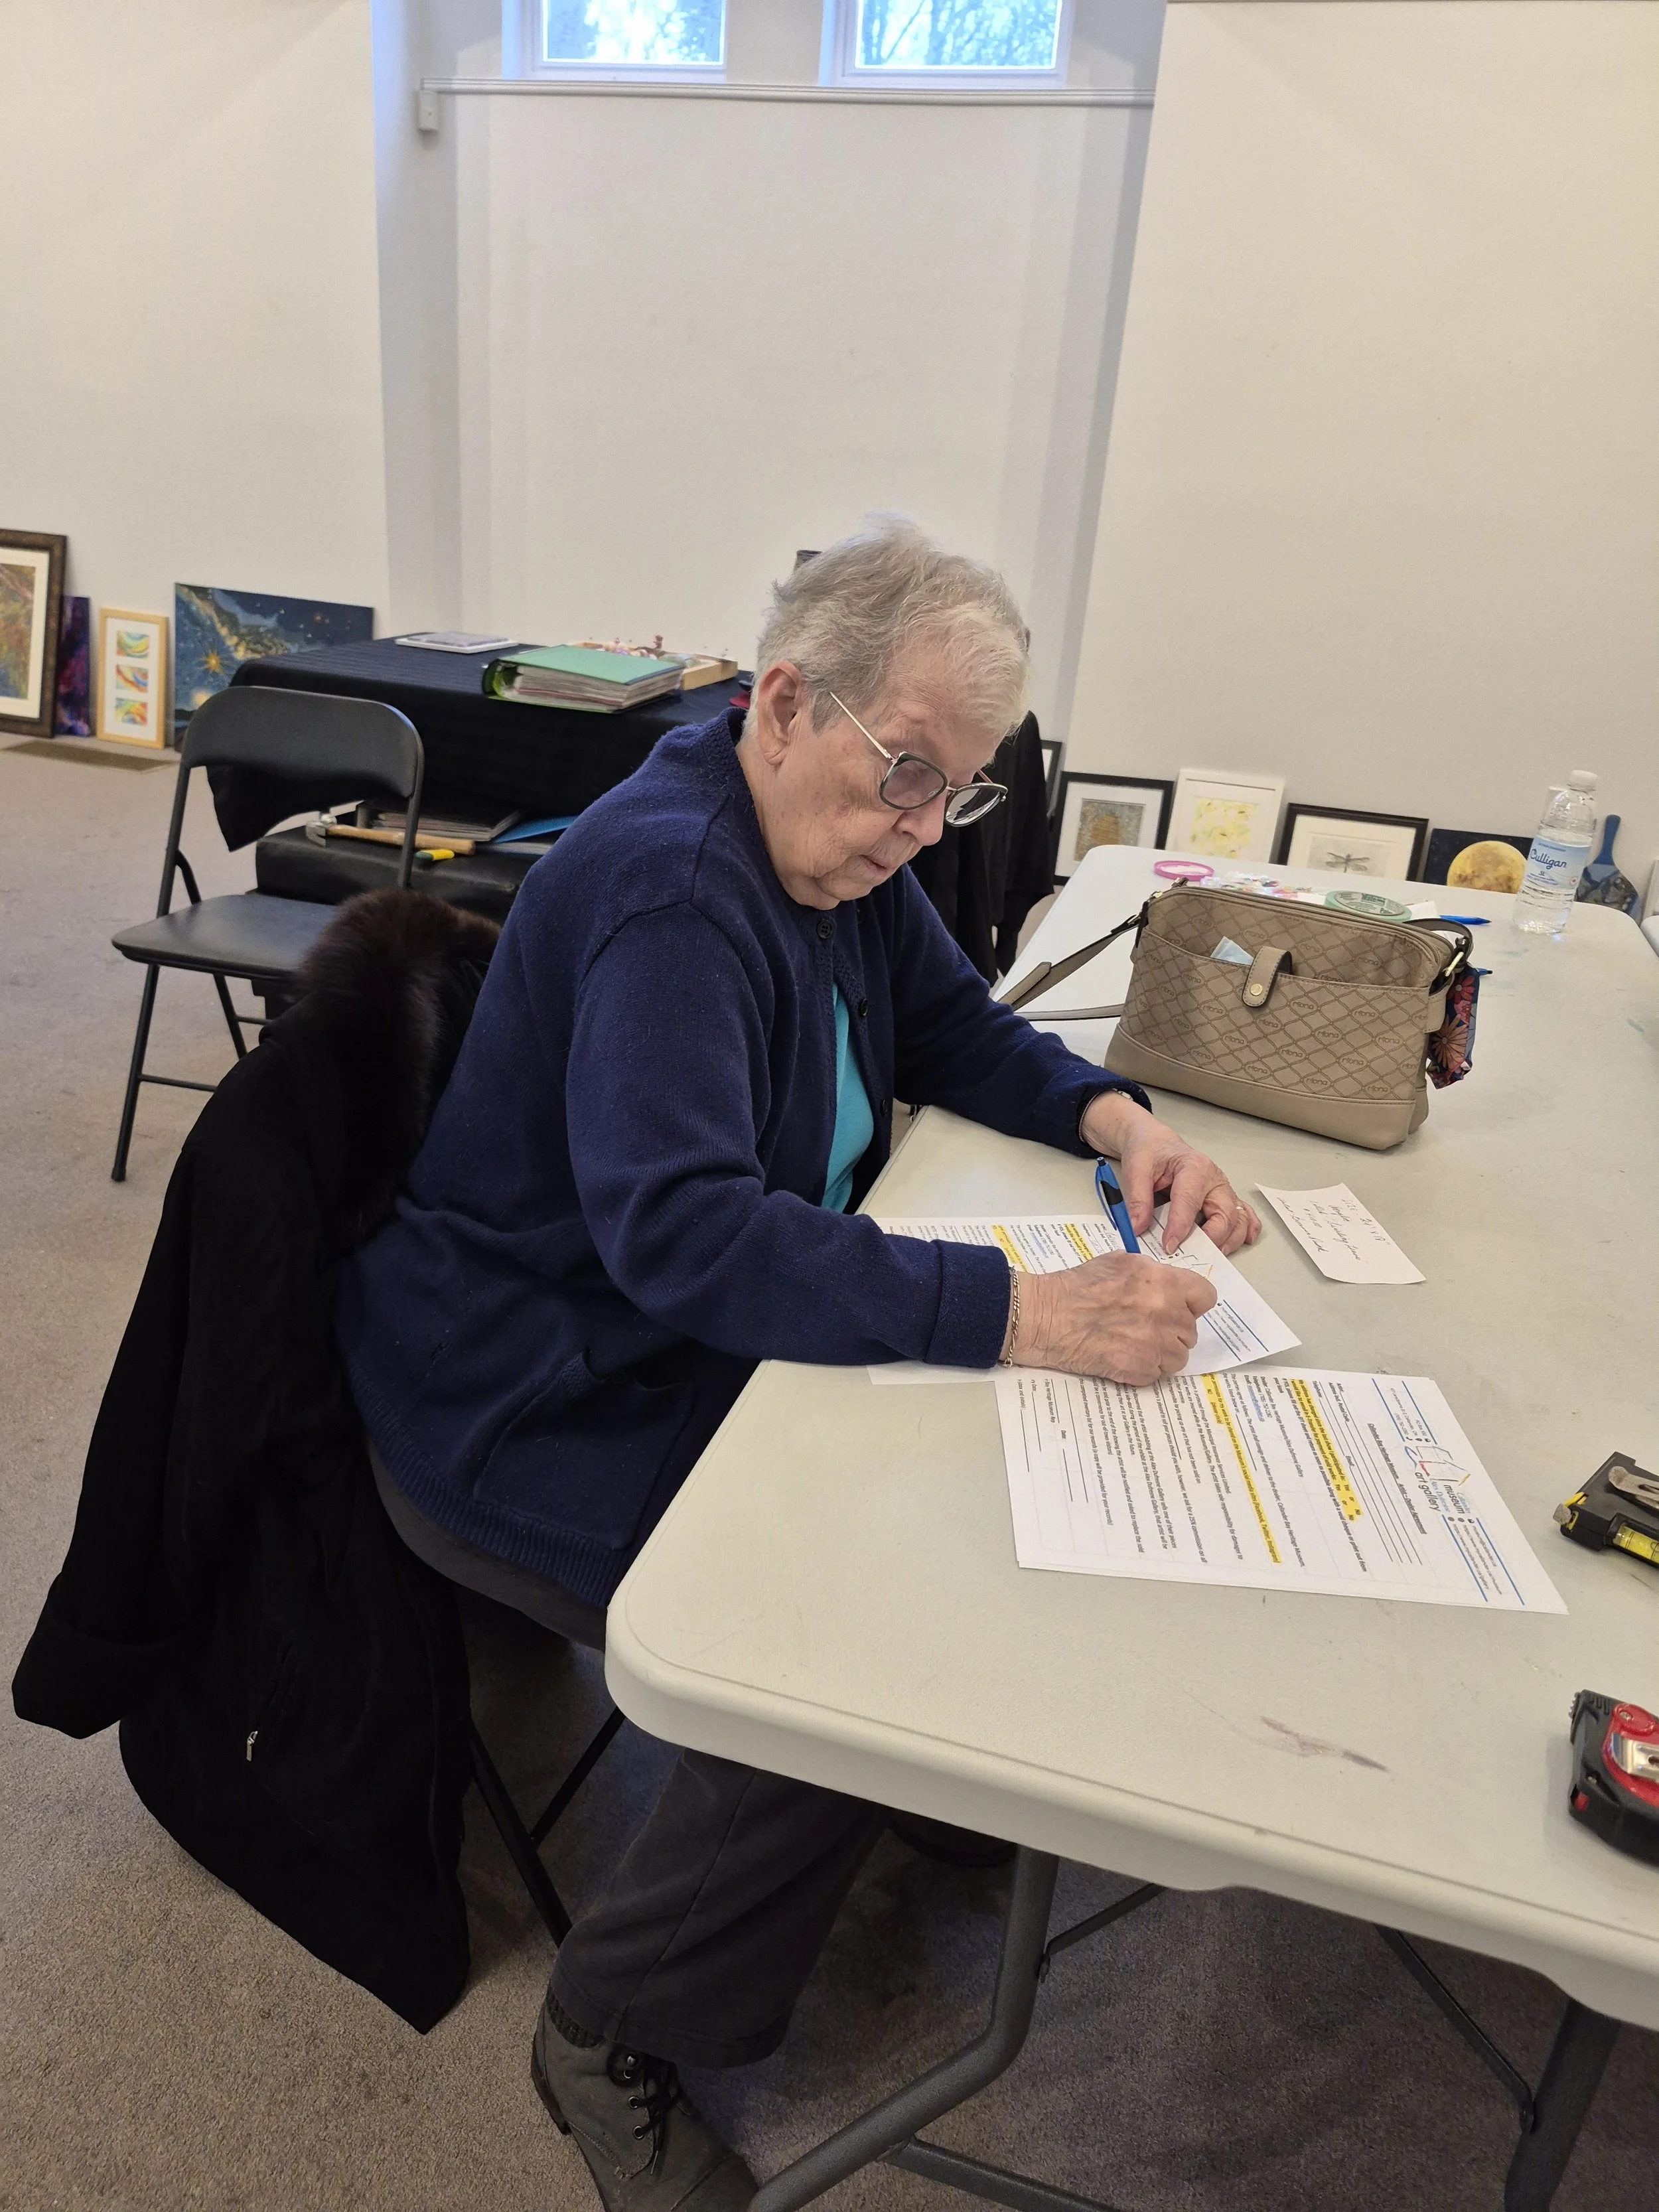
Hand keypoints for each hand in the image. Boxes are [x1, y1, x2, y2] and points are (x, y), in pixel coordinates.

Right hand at [1014, 1256, 1216, 1386]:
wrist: (1048, 1317)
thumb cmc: (1077, 1286)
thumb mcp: (1120, 1262)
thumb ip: (1153, 1274)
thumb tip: (1168, 1286)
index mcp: (1164, 1282)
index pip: (1206, 1297)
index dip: (1193, 1303)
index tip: (1181, 1307)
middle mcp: (1166, 1313)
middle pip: (1190, 1331)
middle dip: (1172, 1329)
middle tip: (1145, 1326)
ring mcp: (1156, 1345)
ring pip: (1178, 1356)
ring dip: (1161, 1352)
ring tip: (1134, 1343)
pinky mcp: (1141, 1370)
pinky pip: (1158, 1374)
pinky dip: (1144, 1369)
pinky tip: (1123, 1356)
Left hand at [1079, 1094, 1261, 1256]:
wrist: (1158, 1143)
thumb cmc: (1150, 1152)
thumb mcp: (1136, 1168)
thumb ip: (1137, 1199)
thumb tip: (1138, 1228)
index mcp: (1194, 1167)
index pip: (1189, 1201)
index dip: (1180, 1226)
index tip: (1168, 1246)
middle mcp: (1215, 1179)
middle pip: (1224, 1213)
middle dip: (1212, 1238)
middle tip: (1193, 1255)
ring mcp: (1222, 1190)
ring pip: (1237, 1218)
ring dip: (1229, 1240)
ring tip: (1213, 1256)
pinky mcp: (1224, 1199)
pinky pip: (1243, 1215)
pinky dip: (1245, 1230)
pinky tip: (1243, 1242)